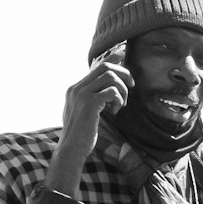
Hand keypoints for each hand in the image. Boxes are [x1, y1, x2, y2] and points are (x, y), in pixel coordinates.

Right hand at [43, 58, 133, 197]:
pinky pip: (112, 91)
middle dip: (123, 73)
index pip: (95, 67)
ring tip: (122, 104)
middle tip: (132, 85)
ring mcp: (82, 94)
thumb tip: (106, 94)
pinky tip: (116, 111)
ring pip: (110, 77)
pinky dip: (119, 99)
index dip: (111, 58)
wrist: (71, 150)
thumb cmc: (80, 137)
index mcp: (75, 89)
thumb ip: (90, 101)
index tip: (122, 53)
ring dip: (122, 89)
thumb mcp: (83, 114)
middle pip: (104, 67)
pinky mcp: (90, 103)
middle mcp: (77, 88)